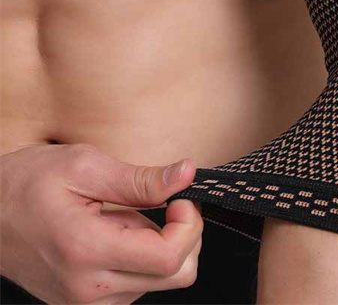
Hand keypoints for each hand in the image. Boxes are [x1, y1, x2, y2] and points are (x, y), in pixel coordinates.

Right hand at [0, 143, 202, 304]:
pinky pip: (137, 286)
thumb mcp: (85, 166)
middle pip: (175, 276)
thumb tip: (186, 174)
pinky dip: (142, 258)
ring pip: (160, 282)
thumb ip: (140, 178)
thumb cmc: (27, 183)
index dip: (190, 225)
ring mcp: (86, 301)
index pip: (169, 259)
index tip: (180, 199)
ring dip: (159, 246)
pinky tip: (118, 233)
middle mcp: (89, 288)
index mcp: (88, 250)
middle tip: (167, 204)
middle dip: (185, 236)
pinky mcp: (85, 302)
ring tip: (124, 217)